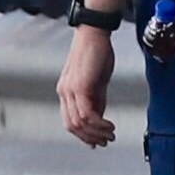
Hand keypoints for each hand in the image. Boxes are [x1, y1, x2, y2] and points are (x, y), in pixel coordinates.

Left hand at [57, 21, 118, 147]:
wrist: (94, 33)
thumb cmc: (97, 54)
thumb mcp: (97, 83)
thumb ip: (96, 101)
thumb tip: (99, 120)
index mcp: (66, 91)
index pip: (69, 121)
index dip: (83, 135)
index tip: (97, 141)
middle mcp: (64, 92)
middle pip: (72, 126)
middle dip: (90, 137)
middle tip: (106, 141)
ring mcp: (70, 90)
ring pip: (79, 123)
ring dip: (96, 133)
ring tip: (110, 134)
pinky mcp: (79, 87)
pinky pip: (86, 114)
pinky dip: (99, 124)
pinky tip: (109, 125)